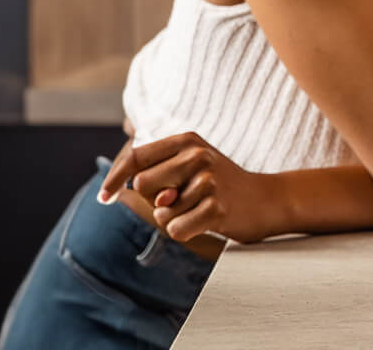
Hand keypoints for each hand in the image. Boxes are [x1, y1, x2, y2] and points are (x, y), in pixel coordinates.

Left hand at [98, 131, 279, 243]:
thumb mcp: (190, 167)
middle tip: (182, 199)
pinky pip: (175, 229)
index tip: (104, 198)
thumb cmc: (220, 186)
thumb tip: (128, 189)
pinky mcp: (217, 208)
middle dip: (154, 200)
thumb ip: (156, 173)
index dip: (114, 178)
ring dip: (174, 218)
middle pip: (143, 185)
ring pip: (160, 211)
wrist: (267, 200)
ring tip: (201, 209)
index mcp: (187, 140)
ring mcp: (209, 181)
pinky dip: (185, 232)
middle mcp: (198, 155)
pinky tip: (206, 222)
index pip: (136, 157)